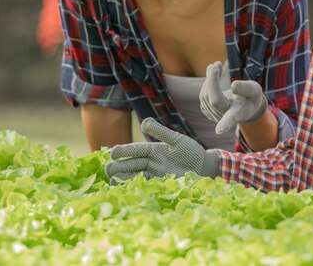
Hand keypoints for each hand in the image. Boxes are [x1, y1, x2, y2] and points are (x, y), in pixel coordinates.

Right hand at [105, 118, 219, 182]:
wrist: (204, 168)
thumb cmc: (191, 151)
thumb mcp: (177, 140)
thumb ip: (161, 132)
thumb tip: (143, 122)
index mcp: (153, 149)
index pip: (135, 150)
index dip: (124, 151)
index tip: (113, 153)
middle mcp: (150, 162)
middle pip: (130, 164)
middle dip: (118, 166)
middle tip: (108, 169)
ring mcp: (154, 175)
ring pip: (133, 176)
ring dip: (123, 178)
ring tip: (113, 181)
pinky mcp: (159, 186)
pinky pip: (143, 187)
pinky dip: (133, 188)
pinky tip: (126, 190)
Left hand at [199, 62, 267, 134]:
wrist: (247, 106)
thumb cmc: (251, 97)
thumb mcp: (254, 90)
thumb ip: (246, 88)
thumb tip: (233, 85)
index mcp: (238, 114)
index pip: (230, 119)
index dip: (225, 124)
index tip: (219, 131)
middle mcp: (224, 117)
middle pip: (213, 99)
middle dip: (212, 80)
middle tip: (216, 64)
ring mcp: (214, 116)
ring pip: (205, 96)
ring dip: (209, 79)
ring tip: (217, 65)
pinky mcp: (207, 111)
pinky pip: (203, 95)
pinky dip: (207, 83)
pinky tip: (213, 74)